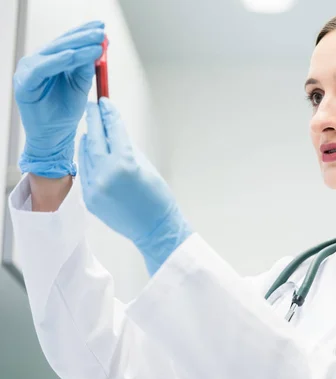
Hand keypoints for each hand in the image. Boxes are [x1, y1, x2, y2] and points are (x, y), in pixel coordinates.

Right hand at [13, 21, 105, 177]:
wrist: (55, 135)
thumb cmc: (66, 111)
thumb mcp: (81, 86)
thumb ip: (86, 68)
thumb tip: (98, 47)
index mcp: (51, 60)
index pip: (68, 41)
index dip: (84, 33)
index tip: (102, 27)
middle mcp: (38, 61)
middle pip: (62, 44)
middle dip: (83, 36)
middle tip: (101, 31)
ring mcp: (29, 70)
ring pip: (54, 53)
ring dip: (76, 46)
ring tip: (95, 43)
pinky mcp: (24, 83)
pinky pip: (42, 68)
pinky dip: (57, 61)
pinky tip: (72, 55)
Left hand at [79, 98, 191, 275]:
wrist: (154, 229)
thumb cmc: (158, 199)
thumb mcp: (146, 166)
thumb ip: (126, 148)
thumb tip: (113, 134)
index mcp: (124, 163)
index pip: (113, 130)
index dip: (109, 114)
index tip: (105, 102)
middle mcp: (105, 173)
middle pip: (94, 138)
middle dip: (93, 120)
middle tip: (93, 107)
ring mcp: (94, 187)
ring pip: (85, 155)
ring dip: (89, 140)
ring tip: (92, 130)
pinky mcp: (89, 198)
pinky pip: (85, 172)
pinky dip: (88, 160)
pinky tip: (91, 153)